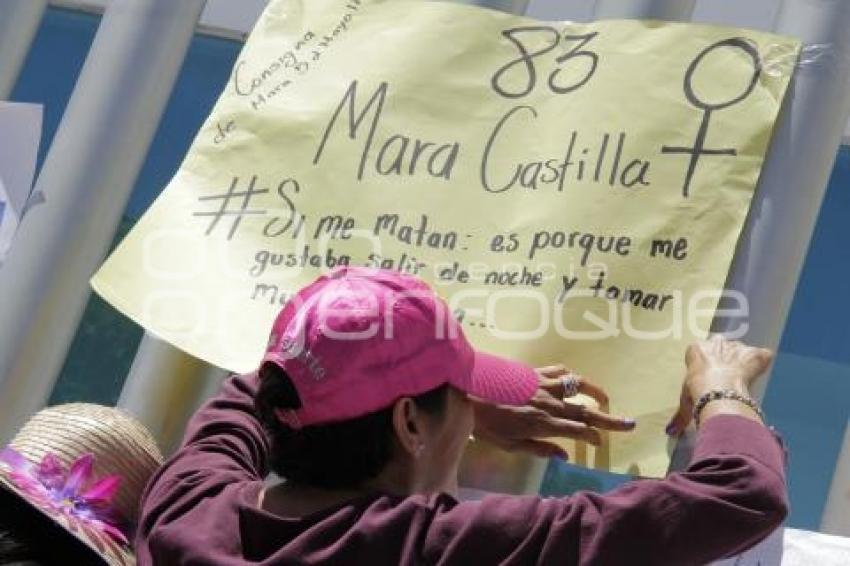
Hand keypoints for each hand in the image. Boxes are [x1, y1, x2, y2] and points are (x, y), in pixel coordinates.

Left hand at [471, 365, 635, 459]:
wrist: (466, 391)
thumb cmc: (485, 423)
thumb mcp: (509, 445)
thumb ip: (538, 449)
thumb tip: (563, 455)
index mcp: (544, 424)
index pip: (578, 431)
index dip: (593, 437)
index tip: (601, 443)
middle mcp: (549, 403)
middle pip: (585, 411)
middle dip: (609, 420)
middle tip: (629, 423)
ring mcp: (543, 384)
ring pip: (577, 386)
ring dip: (595, 392)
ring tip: (606, 399)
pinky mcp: (534, 372)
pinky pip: (560, 371)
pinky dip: (571, 377)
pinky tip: (574, 381)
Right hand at [666, 335, 772, 435]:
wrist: (718, 389)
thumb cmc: (696, 391)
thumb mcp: (685, 401)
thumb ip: (680, 414)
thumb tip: (669, 431)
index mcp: (697, 349)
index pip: (702, 351)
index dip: (707, 364)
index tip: (709, 376)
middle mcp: (718, 343)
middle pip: (723, 347)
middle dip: (726, 359)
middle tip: (726, 378)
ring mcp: (738, 347)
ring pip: (742, 351)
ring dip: (743, 363)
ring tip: (743, 381)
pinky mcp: (756, 354)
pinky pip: (762, 356)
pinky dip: (762, 365)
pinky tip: (760, 376)